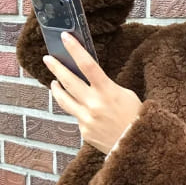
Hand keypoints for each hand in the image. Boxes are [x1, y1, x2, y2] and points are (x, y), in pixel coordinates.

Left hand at [43, 32, 141, 153]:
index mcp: (107, 91)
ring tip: (54, 82)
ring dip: (57, 88)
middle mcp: (93, 104)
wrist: (137, 146)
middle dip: (56, 67)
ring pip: (64, 100)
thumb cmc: (136, 118)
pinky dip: (80, 112)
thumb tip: (91, 81)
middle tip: (48, 58)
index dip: (74, 49)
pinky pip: (77, 117)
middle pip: (68, 80)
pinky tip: (87, 112)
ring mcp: (86, 119)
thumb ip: (107, 87)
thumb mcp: (126, 95)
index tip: (65, 37)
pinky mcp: (84, 131)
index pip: (86, 64)